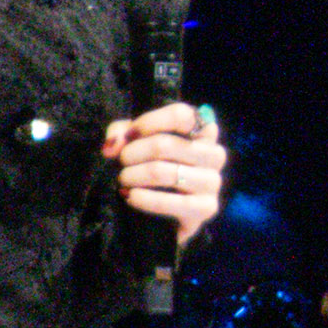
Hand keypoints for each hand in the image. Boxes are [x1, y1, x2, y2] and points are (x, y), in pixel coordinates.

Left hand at [104, 102, 225, 244]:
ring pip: (165, 172)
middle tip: (120, 162)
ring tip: (123, 180)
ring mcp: (213, 181)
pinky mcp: (207, 207)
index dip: (150, 122)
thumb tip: (113, 145)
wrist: (166, 211)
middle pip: (165, 145)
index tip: (129, 135)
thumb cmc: (152, 166)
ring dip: (135, 176)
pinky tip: (132, 197)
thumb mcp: (137, 141)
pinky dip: (147, 199)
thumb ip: (123, 133)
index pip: (181, 115)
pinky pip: (174, 202)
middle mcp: (214, 153)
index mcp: (203, 130)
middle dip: (133, 153)